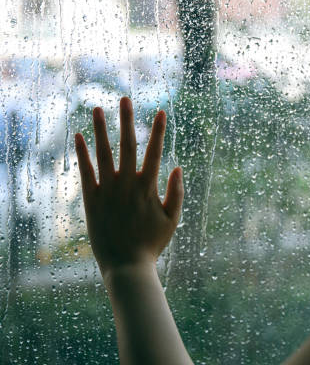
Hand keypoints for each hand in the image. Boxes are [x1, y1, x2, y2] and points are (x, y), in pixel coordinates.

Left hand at [75, 97, 183, 276]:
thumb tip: (177, 167)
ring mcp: (108, 190)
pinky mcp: (91, 199)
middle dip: (127, 119)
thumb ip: (176, 193)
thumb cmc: (152, 244)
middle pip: (127, 144)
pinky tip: (77, 137)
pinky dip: (82, 153)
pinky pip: (85, 171)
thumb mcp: (172, 220)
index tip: (162, 112)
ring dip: (100, 129)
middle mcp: (127, 183)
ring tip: (97, 109)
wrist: (126, 265)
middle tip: (124, 98)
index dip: (159, 130)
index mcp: (148, 187)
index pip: (155, 151)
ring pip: (103, 152)